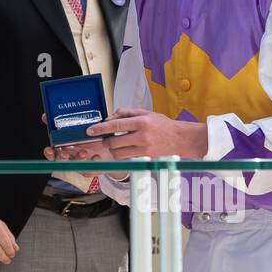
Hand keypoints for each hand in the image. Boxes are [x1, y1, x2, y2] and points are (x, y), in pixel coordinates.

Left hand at [48, 108, 207, 160]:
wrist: (180, 139)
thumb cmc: (162, 125)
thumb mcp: (145, 113)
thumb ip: (126, 113)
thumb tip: (109, 118)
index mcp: (141, 121)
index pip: (115, 125)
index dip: (100, 128)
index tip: (90, 130)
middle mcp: (142, 136)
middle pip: (114, 142)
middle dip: (105, 141)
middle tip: (105, 139)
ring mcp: (144, 149)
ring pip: (118, 153)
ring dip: (113, 150)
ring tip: (116, 144)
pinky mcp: (146, 158)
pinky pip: (127, 158)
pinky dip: (123, 155)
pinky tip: (127, 149)